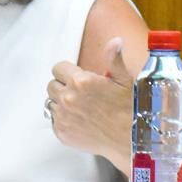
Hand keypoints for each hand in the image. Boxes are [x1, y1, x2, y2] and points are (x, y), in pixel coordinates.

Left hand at [46, 36, 131, 168]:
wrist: (130, 140)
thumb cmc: (130, 109)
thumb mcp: (124, 80)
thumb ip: (114, 59)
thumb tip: (115, 41)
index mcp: (80, 81)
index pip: (58, 68)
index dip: (68, 71)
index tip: (77, 77)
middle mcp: (68, 98)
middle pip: (51, 85)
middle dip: (63, 86)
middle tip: (79, 93)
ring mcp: (63, 117)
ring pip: (51, 102)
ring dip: (61, 103)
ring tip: (79, 107)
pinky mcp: (62, 133)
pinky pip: (54, 120)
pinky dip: (62, 119)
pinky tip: (78, 120)